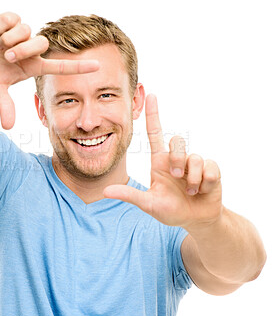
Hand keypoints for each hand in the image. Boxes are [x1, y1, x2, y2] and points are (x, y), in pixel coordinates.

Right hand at [0, 12, 98, 128]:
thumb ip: (5, 106)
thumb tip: (8, 127)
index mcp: (33, 66)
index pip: (60, 66)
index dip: (79, 67)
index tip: (98, 67)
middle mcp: (31, 49)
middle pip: (41, 43)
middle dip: (22, 50)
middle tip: (7, 57)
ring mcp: (22, 34)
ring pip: (26, 30)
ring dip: (10, 40)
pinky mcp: (11, 20)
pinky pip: (13, 19)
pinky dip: (1, 27)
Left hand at [103, 94, 222, 230]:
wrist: (195, 220)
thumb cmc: (170, 210)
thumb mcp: (148, 204)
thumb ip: (129, 196)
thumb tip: (105, 191)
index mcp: (160, 162)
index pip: (155, 133)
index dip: (153, 115)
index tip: (151, 95)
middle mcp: (176, 159)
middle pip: (177, 141)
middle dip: (177, 160)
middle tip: (177, 178)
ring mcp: (194, 164)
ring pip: (195, 157)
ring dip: (192, 178)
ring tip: (190, 191)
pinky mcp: (211, 170)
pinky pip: (210, 168)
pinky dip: (205, 183)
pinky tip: (203, 191)